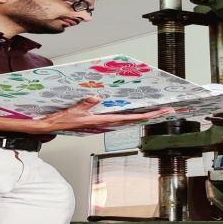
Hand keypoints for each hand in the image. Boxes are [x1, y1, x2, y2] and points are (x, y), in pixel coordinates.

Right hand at [31, 97, 174, 132]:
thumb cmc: (63, 120)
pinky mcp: (102, 120)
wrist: (53, 126)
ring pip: (130, 118)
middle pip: (135, 119)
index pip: (130, 118)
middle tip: (169, 109)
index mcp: (104, 120)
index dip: (146, 115)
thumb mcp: (74, 112)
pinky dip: (133, 114)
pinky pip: (121, 117)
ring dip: (145, 115)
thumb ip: (85, 105)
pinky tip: (139, 111)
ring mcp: (106, 122)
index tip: (160, 112)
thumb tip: (96, 97)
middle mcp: (108, 122)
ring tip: (160, 110)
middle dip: (153, 114)